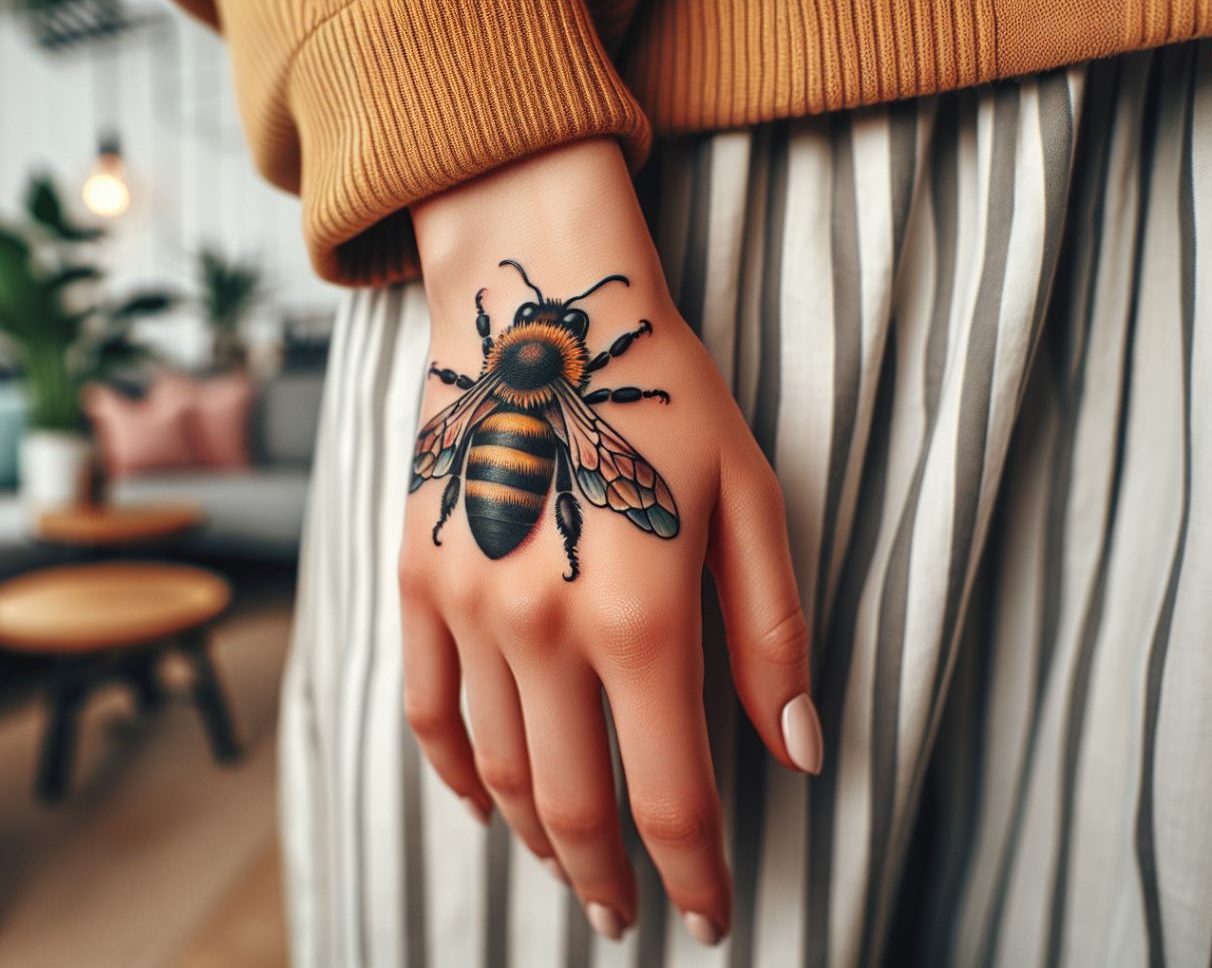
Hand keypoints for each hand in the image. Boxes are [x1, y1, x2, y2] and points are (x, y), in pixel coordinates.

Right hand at [398, 139, 822, 945]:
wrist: (538, 305)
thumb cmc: (663, 398)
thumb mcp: (749, 502)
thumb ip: (770, 638)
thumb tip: (794, 754)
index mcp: (638, 616)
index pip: (671, 793)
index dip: (694, 872)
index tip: (708, 917)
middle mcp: (541, 628)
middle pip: (572, 803)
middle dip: (608, 879)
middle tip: (631, 915)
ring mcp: (465, 607)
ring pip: (496, 771)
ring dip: (537, 838)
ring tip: (572, 867)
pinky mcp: (417, 580)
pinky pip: (425, 708)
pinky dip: (453, 771)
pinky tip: (480, 801)